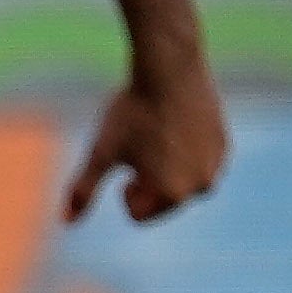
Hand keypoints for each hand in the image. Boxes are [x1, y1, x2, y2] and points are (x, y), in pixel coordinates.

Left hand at [63, 60, 226, 223]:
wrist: (170, 70)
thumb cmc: (132, 113)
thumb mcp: (101, 153)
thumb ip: (84, 190)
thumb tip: (66, 222)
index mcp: (172, 194)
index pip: (137, 214)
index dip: (124, 188)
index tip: (126, 161)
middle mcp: (202, 186)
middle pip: (161, 201)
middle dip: (147, 182)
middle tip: (143, 146)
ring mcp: (217, 165)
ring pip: (179, 182)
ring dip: (166, 168)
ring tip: (158, 135)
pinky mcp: (225, 144)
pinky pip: (197, 162)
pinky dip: (185, 152)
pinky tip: (175, 124)